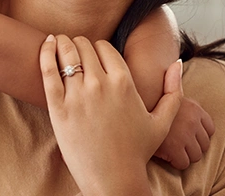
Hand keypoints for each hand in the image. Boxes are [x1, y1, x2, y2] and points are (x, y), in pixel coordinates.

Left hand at [40, 34, 182, 195]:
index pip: (104, 47)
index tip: (92, 55)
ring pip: (66, 53)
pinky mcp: (59, 108)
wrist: (113, 179)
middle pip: (84, 46)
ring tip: (58, 44)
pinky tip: (46, 45)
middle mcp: (101, 85)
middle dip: (78, 44)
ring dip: (62, 44)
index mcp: (125, 83)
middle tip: (73, 49)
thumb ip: (173, 91)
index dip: (97, 48)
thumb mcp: (162, 122)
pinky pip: (48, 70)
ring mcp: (79, 96)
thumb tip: (178, 63)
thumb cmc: (136, 152)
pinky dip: (45, 53)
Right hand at [153, 96, 215, 168]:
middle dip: (192, 147)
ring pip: (196, 156)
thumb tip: (189, 103)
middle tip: (176, 145)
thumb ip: (183, 106)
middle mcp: (193, 121)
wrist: (134, 106)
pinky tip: (164, 155)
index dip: (198, 135)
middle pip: (204, 144)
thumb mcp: (170, 97)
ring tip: (170, 151)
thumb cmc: (148, 103)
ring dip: (184, 156)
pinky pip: (184, 163)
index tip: (186, 137)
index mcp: (195, 108)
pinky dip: (175, 162)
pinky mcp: (174, 148)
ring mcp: (184, 135)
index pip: (210, 129)